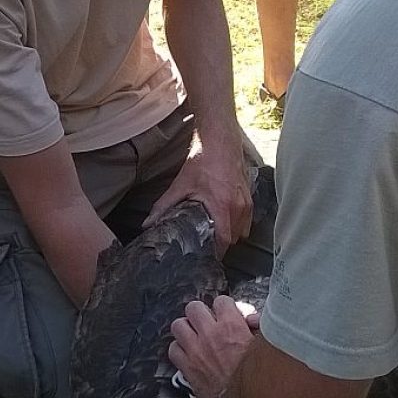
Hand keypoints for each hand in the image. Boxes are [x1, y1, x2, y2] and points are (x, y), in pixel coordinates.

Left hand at [144, 142, 251, 256]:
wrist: (220, 140)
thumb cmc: (204, 159)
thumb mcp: (181, 185)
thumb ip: (164, 206)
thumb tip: (149, 223)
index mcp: (223, 205)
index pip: (225, 240)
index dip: (218, 251)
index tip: (209, 256)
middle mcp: (238, 205)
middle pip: (235, 238)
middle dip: (223, 244)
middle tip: (210, 246)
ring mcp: (246, 200)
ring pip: (243, 229)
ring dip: (232, 234)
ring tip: (218, 234)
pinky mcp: (249, 195)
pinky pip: (247, 218)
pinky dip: (239, 222)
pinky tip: (227, 219)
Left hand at [169, 296, 254, 397]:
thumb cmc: (258, 379)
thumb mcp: (264, 347)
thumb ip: (258, 328)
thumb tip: (251, 320)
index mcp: (232, 326)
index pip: (221, 301)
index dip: (224, 307)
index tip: (226, 314)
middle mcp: (210, 334)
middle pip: (194, 308)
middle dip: (200, 313)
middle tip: (206, 321)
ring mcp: (195, 350)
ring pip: (178, 325)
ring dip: (186, 329)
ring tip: (193, 335)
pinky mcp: (187, 367)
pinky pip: (173, 349)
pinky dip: (179, 349)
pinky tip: (188, 353)